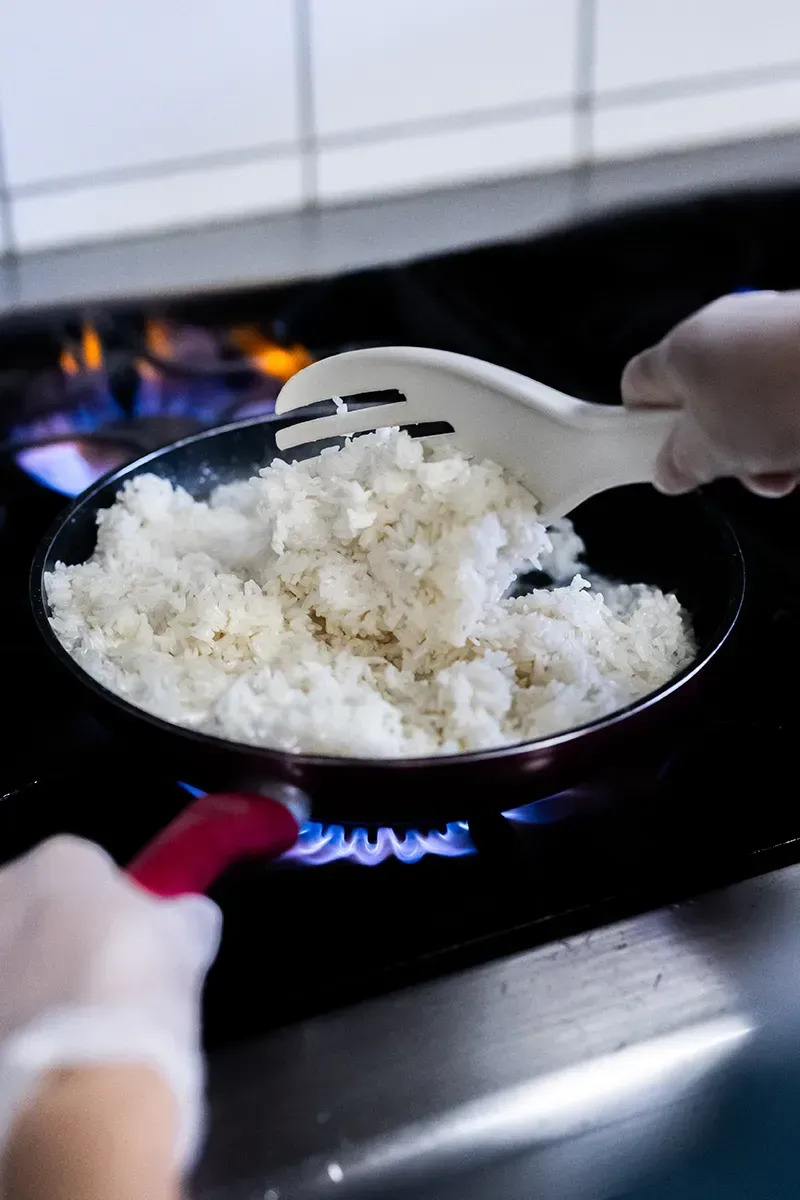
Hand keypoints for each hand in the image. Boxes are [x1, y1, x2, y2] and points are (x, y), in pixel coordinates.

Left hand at [0, 836, 220, 1166]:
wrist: (78, 1089)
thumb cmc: (136, 996)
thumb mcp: (185, 944)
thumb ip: (180, 921)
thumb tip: (189, 918)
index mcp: (62, 860)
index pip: (88, 874)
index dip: (111, 912)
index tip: (131, 951)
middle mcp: (1, 892)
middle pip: (34, 911)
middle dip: (55, 943)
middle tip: (93, 992)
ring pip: (8, 961)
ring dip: (26, 983)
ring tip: (65, 1035)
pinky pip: (1, 1007)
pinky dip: (12, 1024)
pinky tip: (38, 1057)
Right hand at [621, 290, 799, 496]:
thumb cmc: (779, 397)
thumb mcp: (714, 451)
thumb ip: (680, 464)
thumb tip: (668, 470)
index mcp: (681, 349)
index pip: (637, 385)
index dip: (644, 425)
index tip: (667, 457)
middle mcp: (721, 329)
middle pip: (699, 398)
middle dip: (719, 444)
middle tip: (737, 469)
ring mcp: (768, 331)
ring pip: (748, 400)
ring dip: (761, 443)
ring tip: (785, 466)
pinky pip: (785, 390)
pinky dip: (793, 422)